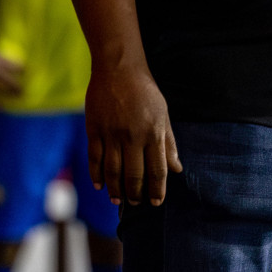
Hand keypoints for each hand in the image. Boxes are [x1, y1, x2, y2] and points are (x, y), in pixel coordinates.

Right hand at [86, 61, 181, 206]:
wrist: (119, 68)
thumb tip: (177, 168)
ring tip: (118, 200)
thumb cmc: (145, 91)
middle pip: (134, 175)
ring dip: (116, 189)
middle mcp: (133, 136)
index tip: (156, 202)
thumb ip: (168, 143)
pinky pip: (95, 158)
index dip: (157, 190)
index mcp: (153, 133)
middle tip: (135, 202)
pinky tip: (100, 185)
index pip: (158, 170)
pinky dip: (96, 175)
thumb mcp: (163, 114)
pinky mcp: (95, 129)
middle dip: (136, 194)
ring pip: (113, 171)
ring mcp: (112, 134)